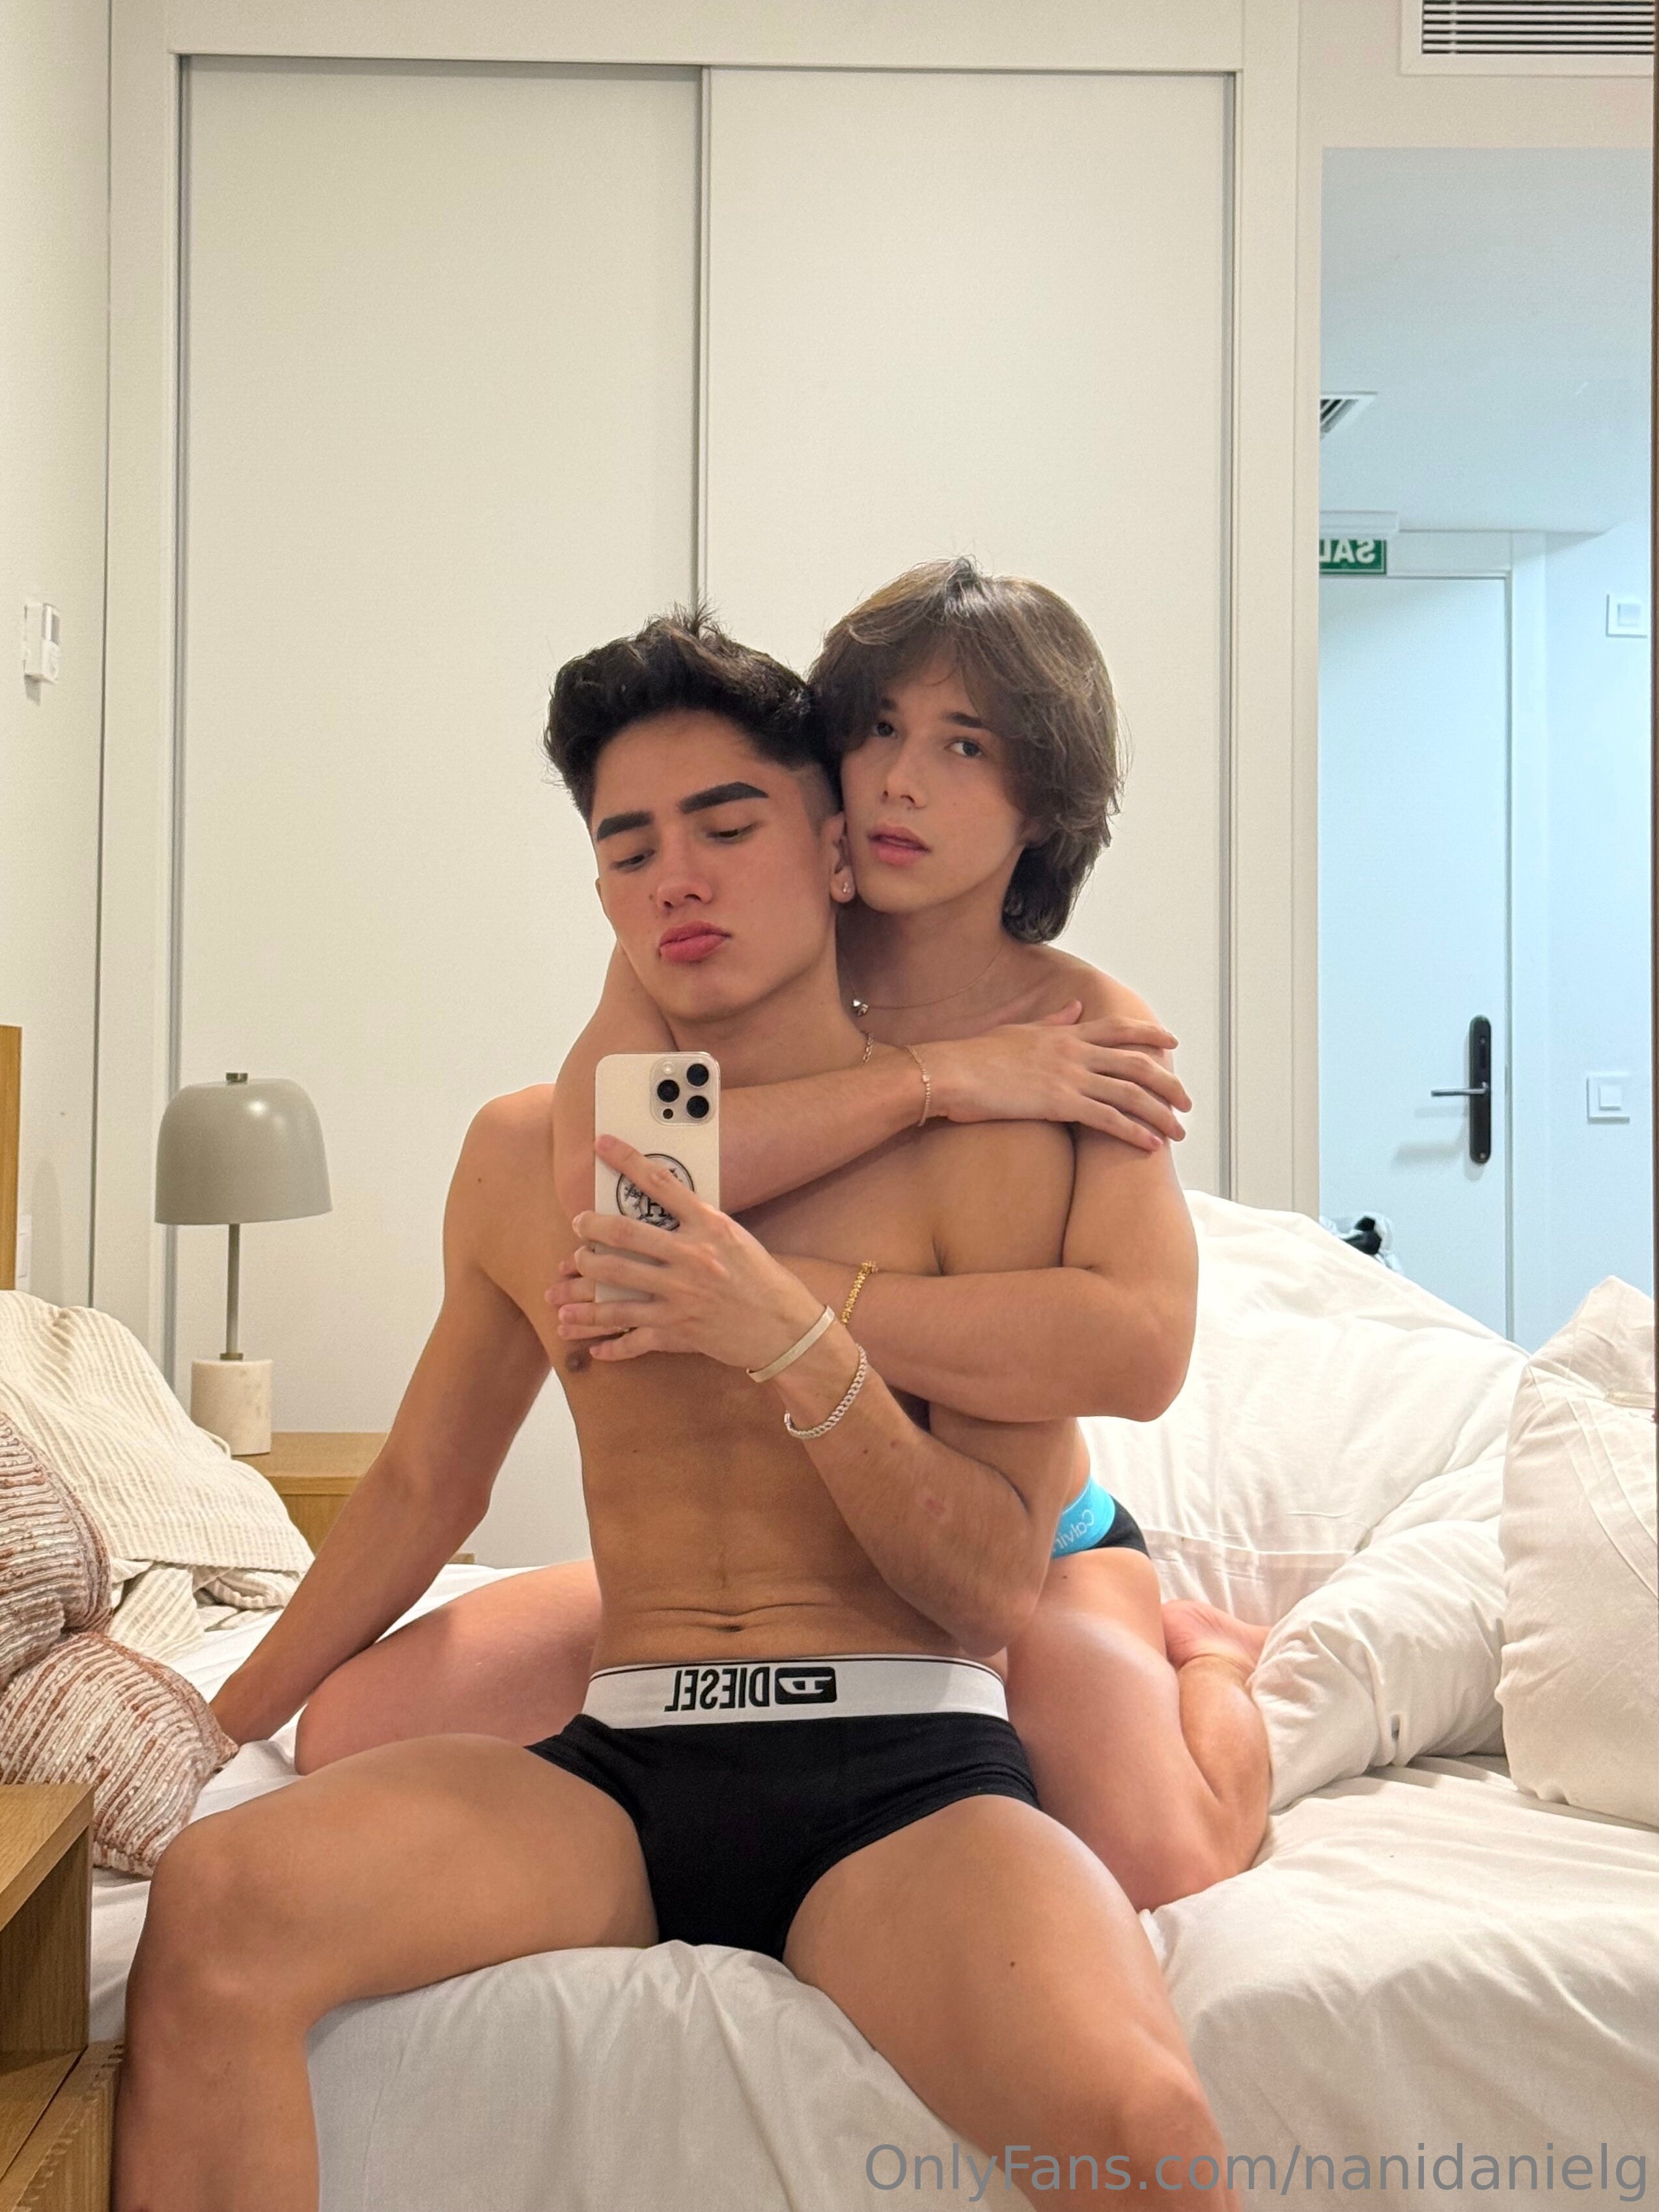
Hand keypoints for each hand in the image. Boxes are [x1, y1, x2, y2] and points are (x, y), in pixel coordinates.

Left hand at [551, 1135, 827, 1366]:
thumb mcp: (734, 1238)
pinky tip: (590, 1347)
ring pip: (614, 1291)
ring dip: (580, 1291)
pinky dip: (608, 1346)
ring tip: (561, 1290)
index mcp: (709, 1227)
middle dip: (590, 1229)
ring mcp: (680, 1299)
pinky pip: (631, 1340)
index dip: (627, 1160)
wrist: (786, 1329)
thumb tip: (660, 1208)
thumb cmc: (762, 1279)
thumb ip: (698, 1223)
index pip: (661, 1184)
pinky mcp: (677, 1333)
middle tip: (578, 1226)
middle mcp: (691, 1259)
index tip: (602, 1143)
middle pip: (624, 1237)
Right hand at [926, 1004, 1190, 1150]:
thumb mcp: (1019, 1031)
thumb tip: (1076, 1007)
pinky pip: (1109, 1119)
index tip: (1173, 1042)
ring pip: (1131, 1093)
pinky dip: (1135, 1132)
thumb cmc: (975, 1056)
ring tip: (1178, 1132)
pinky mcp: (1060, 1103)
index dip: (1150, 1035)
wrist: (951, 1071)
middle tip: (1186, 1103)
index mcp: (1065, 1033)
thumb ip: (1053, 1021)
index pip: (1119, 1029)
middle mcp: (1075, 1052)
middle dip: (1168, 1083)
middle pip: (1137, 1063)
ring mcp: (1070, 1076)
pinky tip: (1151, 1146)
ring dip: (1159, 1114)